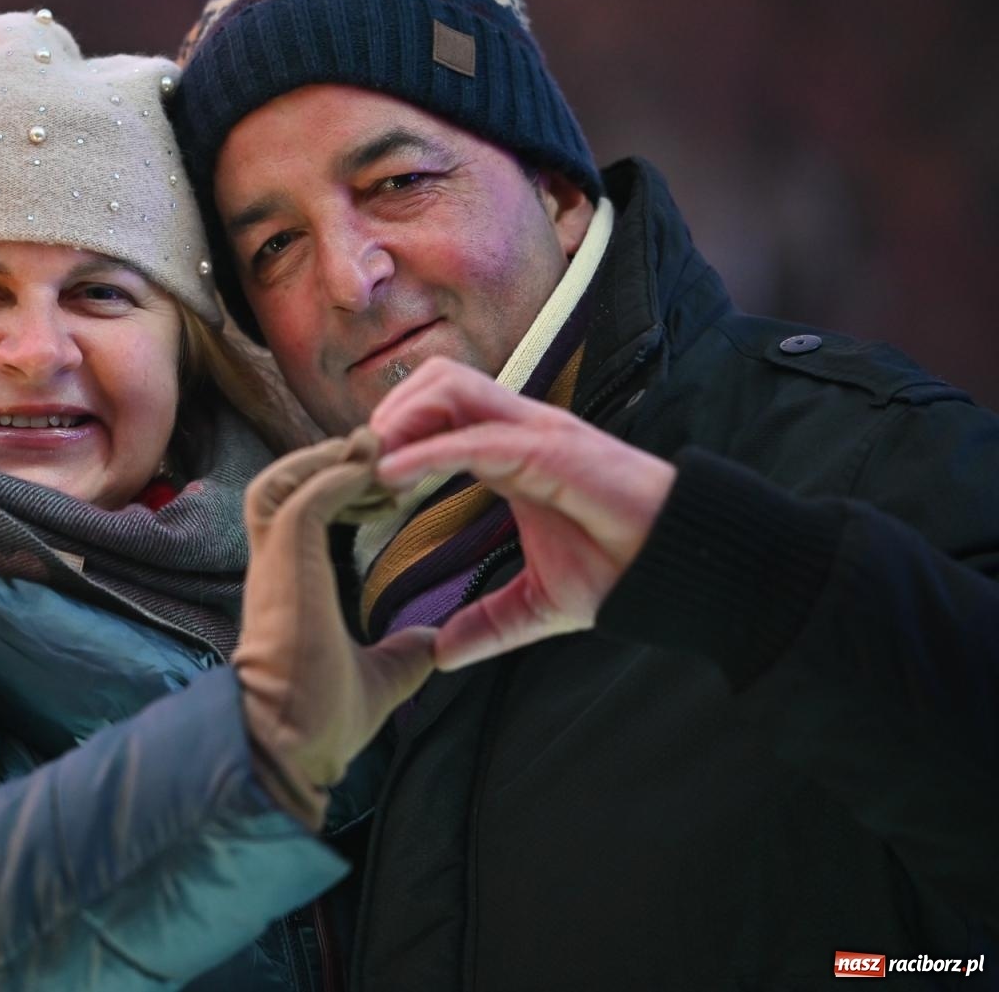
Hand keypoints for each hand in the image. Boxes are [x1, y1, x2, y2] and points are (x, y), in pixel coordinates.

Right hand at [234, 431, 436, 828]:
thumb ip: (402, 653)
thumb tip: (433, 643)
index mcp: (287, 588)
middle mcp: (271, 567)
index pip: (294, 516)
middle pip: (278, 485)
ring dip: (325, 460)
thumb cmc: (319, 724)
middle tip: (381, 454)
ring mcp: (273, 561)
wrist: (290, 749)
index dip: (335, 492)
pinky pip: (305, 495)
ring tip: (373, 450)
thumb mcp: (379, 678)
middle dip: (327, 463)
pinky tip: (373, 469)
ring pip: (278, 480)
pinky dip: (337, 475)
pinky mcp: (284, 559)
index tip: (384, 489)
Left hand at [370, 357, 676, 670]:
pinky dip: (426, 450)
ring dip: (400, 418)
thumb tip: (442, 655)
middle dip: (390, 411)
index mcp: (510, 451)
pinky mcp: (552, 449)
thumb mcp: (536, 604)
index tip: (358, 476)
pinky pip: (476, 436)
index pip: (439, 413)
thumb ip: (487, 623)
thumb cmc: (619, 570)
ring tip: (368, 462)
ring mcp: (537, 431)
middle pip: (437, 381)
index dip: (394, 433)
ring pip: (451, 386)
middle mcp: (519, 429)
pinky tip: (390, 475)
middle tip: (356, 462)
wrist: (679, 570)